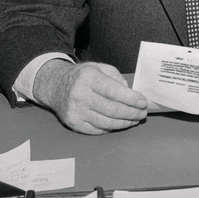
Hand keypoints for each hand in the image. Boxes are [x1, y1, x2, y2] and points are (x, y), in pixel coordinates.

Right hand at [32, 59, 147, 134]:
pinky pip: (97, 130)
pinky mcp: (74, 123)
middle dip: (131, 113)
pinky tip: (119, 123)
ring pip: (106, 122)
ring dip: (124, 123)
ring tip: (135, 120)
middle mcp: (80, 95)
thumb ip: (116, 77)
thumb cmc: (82, 76)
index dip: (131, 98)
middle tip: (142, 113)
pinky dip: (111, 128)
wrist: (55, 86)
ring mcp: (76, 111)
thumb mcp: (98, 68)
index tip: (143, 102)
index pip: (113, 91)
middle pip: (111, 109)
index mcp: (88, 78)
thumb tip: (129, 93)